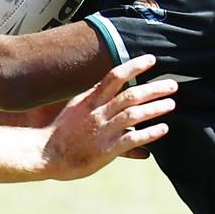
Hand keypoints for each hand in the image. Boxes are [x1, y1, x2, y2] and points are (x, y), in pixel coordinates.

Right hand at [41, 55, 176, 180]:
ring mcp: (102, 131)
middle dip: (154, 88)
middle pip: (131, 95)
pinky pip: (132, 138)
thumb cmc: (58, 131)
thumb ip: (94, 98)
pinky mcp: (105, 150)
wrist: (42, 153)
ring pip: (134, 114)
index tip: (151, 60)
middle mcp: (98, 113)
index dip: (134, 66)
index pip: (115, 77)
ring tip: (171, 104)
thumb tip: (107, 89)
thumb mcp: (75, 108)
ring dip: (155, 108)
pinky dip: (149, 133)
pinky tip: (163, 129)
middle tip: (172, 85)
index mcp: (90, 100)